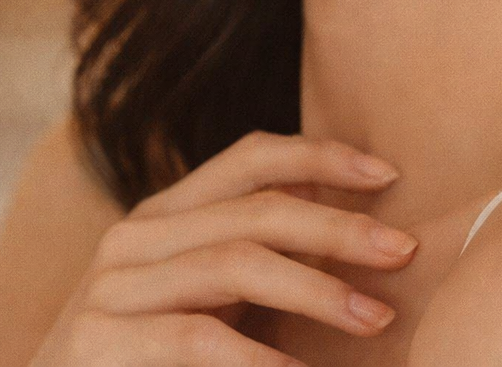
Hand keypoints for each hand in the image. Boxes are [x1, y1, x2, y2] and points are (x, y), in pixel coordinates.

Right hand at [26, 129, 418, 366]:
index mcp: (169, 208)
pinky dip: (257, 357)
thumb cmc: (154, 347)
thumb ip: (259, 247)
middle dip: (340, 229)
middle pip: (257, 210)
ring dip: (315, 290)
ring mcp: (112, 286)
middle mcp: (138, 233)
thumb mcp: (208, 287)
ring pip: (234, 264)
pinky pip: (195, 339)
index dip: (323, 156)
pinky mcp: (97, 341)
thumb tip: (368, 228)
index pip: (253, 155)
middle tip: (403, 252)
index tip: (390, 175)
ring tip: (374, 317)